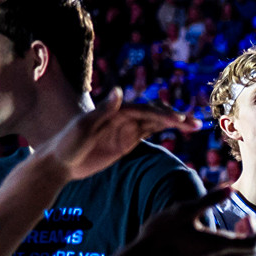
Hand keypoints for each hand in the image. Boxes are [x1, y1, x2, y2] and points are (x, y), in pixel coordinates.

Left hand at [44, 89, 200, 182]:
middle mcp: (122, 117)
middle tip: (197, 123)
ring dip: (175, 123)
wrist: (59, 163)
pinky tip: (180, 130)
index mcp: (115, 111)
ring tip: (196, 126)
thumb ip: (103, 110)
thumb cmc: (67, 143)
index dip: (164, 115)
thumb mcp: (84, 127)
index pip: (145, 110)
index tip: (180, 121)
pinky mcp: (125, 142)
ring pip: (156, 122)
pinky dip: (164, 130)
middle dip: (176, 118)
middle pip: (155, 114)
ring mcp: (125, 129)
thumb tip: (120, 91)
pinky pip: (149, 132)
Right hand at [120, 187, 255, 255]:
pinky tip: (218, 236)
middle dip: (255, 235)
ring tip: (235, 225)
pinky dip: (232, 248)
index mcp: (218, 244)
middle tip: (246, 218)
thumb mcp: (185, 210)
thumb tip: (232, 188)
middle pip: (250, 252)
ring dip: (243, 243)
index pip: (253, 242)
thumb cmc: (162, 232)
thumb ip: (210, 199)